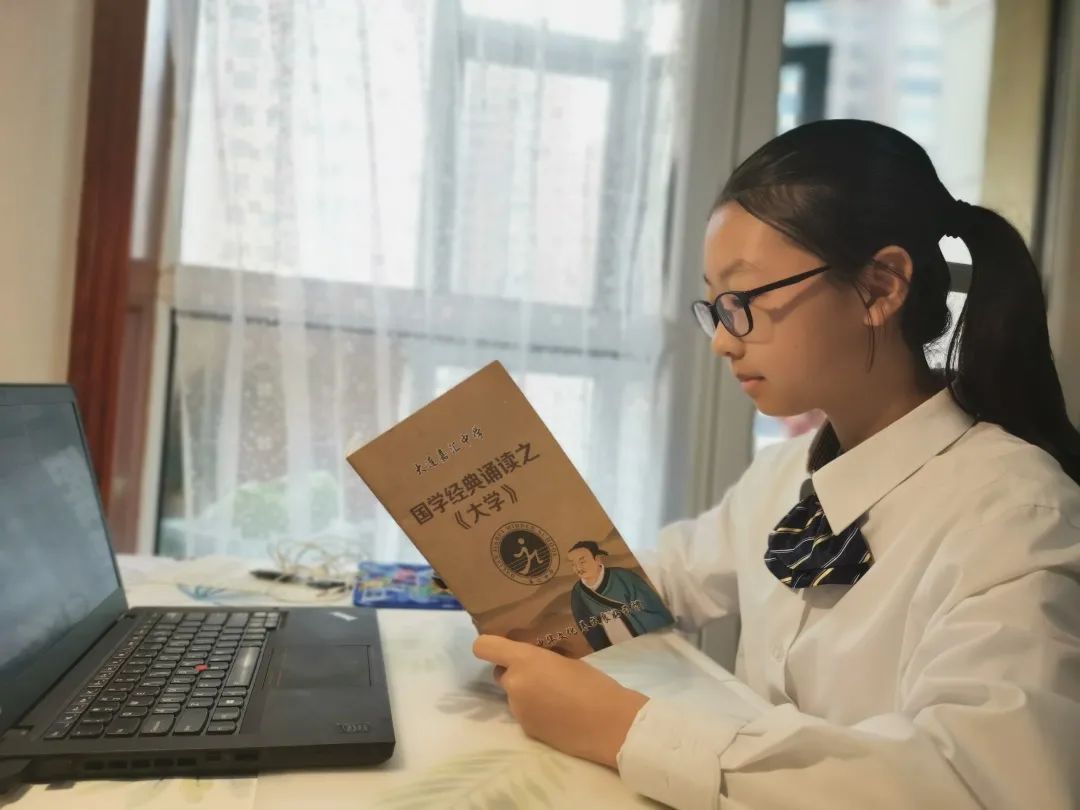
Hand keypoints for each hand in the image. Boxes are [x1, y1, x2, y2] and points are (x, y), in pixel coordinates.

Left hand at [473, 634, 648, 768]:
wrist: (609, 724)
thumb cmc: (594, 684)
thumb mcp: (565, 659)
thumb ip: (540, 658)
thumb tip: (532, 659)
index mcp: (525, 660)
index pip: (484, 647)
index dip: (489, 645)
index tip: (503, 647)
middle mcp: (514, 684)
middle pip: (500, 673)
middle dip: (515, 672)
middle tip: (542, 673)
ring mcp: (518, 710)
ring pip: (513, 694)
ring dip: (526, 692)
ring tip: (556, 696)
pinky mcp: (526, 730)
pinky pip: (524, 713)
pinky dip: (535, 711)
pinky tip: (559, 713)